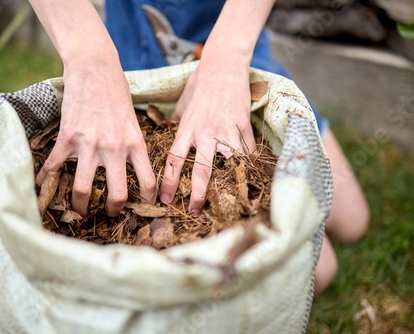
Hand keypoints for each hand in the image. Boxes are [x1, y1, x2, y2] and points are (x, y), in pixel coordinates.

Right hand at [36, 60, 155, 215]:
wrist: (94, 67)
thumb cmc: (117, 91)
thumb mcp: (134, 120)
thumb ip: (133, 144)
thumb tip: (133, 167)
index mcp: (135, 143)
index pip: (147, 182)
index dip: (147, 200)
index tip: (143, 206)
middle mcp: (114, 148)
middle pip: (117, 194)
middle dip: (114, 210)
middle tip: (111, 213)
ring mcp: (89, 145)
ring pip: (83, 189)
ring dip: (81, 205)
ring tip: (81, 210)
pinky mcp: (67, 138)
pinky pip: (54, 167)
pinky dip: (46, 180)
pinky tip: (42, 187)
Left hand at [159, 57, 255, 214]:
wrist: (223, 65)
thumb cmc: (199, 84)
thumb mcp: (182, 105)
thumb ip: (178, 124)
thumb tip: (173, 138)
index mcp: (187, 128)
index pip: (174, 160)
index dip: (169, 182)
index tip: (166, 198)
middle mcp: (206, 132)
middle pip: (201, 169)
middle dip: (197, 194)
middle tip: (194, 211)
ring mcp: (227, 130)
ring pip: (229, 163)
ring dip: (228, 183)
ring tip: (227, 200)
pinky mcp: (243, 125)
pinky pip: (247, 150)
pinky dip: (247, 163)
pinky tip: (246, 175)